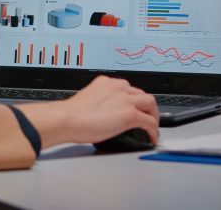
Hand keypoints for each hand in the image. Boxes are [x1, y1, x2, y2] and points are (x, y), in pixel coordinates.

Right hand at [16, 76, 159, 148]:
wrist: (66, 119)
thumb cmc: (71, 115)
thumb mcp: (88, 100)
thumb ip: (100, 101)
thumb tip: (104, 114)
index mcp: (106, 83)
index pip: (128, 88)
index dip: (134, 100)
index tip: (133, 107)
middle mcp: (118, 87)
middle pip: (141, 94)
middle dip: (145, 106)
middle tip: (146, 116)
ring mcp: (125, 100)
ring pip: (150, 103)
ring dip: (153, 115)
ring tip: (152, 126)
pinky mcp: (130, 114)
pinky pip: (150, 122)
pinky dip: (154, 130)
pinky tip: (152, 137)